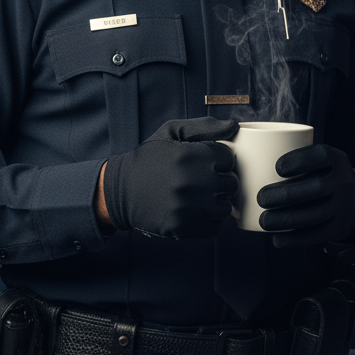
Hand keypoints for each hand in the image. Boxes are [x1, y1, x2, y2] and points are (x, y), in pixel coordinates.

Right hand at [101, 117, 239, 239]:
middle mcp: (190, 182)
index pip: (228, 158)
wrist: (120, 191)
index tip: (208, 163)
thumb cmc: (149, 160)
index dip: (220, 160)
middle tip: (206, 181)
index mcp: (189, 155)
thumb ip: (204, 126)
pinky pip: (213, 228)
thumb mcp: (171, 131)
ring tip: (202, 197)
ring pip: (224, 208)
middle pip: (231, 183)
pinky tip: (197, 212)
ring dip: (217, 203)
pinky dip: (209, 221)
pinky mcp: (181, 227)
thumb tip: (234, 126)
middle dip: (222, 181)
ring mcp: (186, 207)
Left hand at [256, 143, 354, 247]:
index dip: (299, 160)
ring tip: (263, 220)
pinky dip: (295, 239)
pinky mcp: (339, 228)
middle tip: (261, 197)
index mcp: (337, 160)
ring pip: (317, 215)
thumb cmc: (320, 176)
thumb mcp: (318, 162)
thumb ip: (292, 157)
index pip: (322, 155)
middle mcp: (344, 182)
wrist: (353, 200)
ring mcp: (344, 206)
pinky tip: (276, 239)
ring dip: (286, 219)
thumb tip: (243, 153)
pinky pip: (318, 236)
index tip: (277, 167)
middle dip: (286, 194)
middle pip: (317, 188)